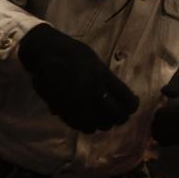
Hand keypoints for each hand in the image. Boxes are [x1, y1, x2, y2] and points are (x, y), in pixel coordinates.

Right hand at [18, 25, 138, 132]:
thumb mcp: (94, 61)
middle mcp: (92, 89)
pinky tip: (89, 122)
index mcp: (102, 75)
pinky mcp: (64, 108)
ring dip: (103, 124)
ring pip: (100, 124)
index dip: (132, 106)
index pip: (126, 98)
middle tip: (119, 116)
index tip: (131, 107)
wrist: (46, 51)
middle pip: (116, 115)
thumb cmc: (72, 53)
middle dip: (120, 118)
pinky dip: (87, 126)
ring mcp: (78, 101)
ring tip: (103, 119)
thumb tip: (119, 98)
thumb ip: (105, 79)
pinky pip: (81, 126)